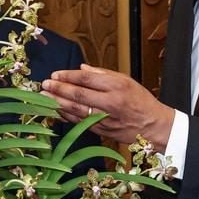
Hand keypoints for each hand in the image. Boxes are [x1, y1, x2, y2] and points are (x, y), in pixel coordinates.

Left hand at [42, 65, 175, 147]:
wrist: (154, 126)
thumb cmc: (140, 101)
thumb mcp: (126, 80)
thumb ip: (102, 74)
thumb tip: (81, 67)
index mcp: (117, 86)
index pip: (86, 79)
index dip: (68, 76)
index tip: (55, 74)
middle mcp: (110, 102)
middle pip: (78, 94)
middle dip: (58, 89)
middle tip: (44, 85)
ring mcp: (105, 118)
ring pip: (76, 110)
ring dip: (58, 103)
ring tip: (44, 97)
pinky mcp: (102, 131)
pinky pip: (80, 122)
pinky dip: (67, 115)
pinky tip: (57, 110)